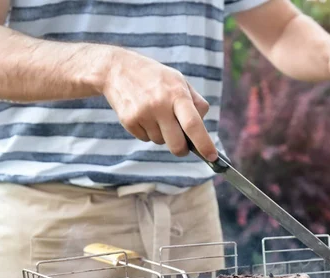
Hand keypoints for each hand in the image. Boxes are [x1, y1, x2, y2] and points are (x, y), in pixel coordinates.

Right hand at [102, 49, 216, 160]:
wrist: (117, 69)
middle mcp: (160, 105)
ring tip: (155, 114)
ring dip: (162, 135)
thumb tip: (203, 127)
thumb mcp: (179, 80)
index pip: (193, 124)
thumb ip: (195, 102)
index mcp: (177, 94)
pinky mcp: (129, 121)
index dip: (204, 143)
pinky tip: (143, 115)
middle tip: (182, 145)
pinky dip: (148, 132)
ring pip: (160, 142)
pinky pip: (145, 139)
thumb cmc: (155, 77)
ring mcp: (143, 114)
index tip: (212, 156)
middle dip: (181, 149)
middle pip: (177, 144)